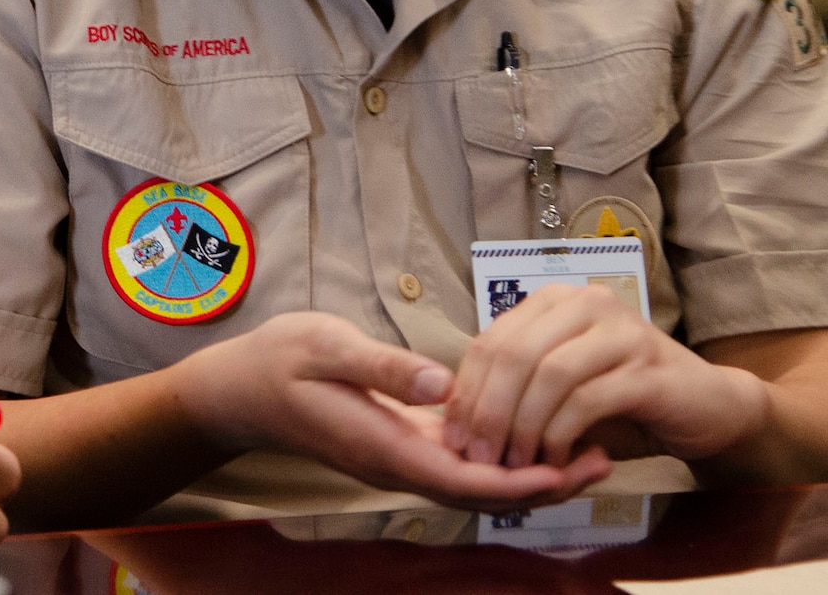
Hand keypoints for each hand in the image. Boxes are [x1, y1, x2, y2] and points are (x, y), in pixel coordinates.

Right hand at [173, 312, 611, 509]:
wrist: (235, 390)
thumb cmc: (276, 362)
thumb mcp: (324, 347)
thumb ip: (383, 367)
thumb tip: (444, 384)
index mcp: (385, 447)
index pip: (468, 481)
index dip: (525, 481)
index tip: (573, 468)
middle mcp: (396, 464)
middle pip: (484, 491)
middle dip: (545, 483)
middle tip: (603, 458)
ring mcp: (396, 456)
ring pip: (475, 479)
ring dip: (528, 469)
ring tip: (582, 445)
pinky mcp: (396, 441)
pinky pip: (457, 459)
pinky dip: (499, 453)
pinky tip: (526, 428)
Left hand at [444, 283, 769, 469]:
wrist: (707, 408)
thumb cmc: (623, 397)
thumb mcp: (560, 383)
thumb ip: (516, 382)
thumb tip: (452, 409)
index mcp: (555, 301)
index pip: (491, 342)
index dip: (466, 391)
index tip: (453, 436)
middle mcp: (586, 304)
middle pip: (514, 355)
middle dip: (488, 411)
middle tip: (479, 456)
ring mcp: (620, 332)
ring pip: (547, 376)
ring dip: (522, 427)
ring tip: (514, 464)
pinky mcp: (648, 370)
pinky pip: (586, 401)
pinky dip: (560, 435)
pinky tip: (553, 461)